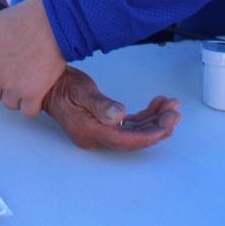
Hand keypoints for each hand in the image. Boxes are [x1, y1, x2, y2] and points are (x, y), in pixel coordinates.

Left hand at [0, 0, 63, 116]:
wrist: (51, 21)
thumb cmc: (22, 19)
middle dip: (1, 87)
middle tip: (15, 72)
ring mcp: (13, 87)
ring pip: (10, 104)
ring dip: (18, 95)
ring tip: (29, 77)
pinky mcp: (33, 94)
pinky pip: (28, 111)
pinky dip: (33, 104)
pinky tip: (39, 88)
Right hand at [41, 66, 180, 150]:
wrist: (49, 85)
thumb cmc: (62, 86)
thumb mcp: (82, 91)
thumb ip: (100, 105)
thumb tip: (119, 116)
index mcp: (91, 132)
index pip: (126, 140)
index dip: (149, 136)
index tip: (167, 127)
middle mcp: (98, 136)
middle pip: (134, 138)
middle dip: (158, 127)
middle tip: (174, 113)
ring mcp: (102, 130)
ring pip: (135, 130)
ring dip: (155, 119)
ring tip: (171, 106)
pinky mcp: (106, 123)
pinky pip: (131, 123)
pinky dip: (146, 115)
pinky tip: (157, 105)